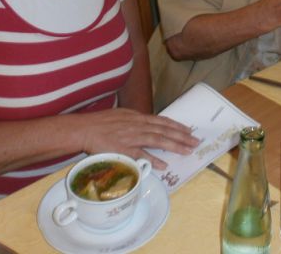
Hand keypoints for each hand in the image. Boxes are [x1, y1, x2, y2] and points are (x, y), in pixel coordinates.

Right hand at [82, 108, 199, 168]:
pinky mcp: (124, 149)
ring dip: (174, 145)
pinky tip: (164, 165)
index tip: (188, 130)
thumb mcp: (122, 115)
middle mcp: (138, 125)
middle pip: (164, 130)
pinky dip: (153, 159)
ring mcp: (131, 137)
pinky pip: (141, 155)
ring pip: (158, 140)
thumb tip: (146, 122)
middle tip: (196, 142)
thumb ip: (135, 119)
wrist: (84, 128)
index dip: (176, 126)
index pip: (162, 121)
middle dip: (182, 136)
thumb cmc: (101, 122)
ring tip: (187, 150)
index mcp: (137, 117)